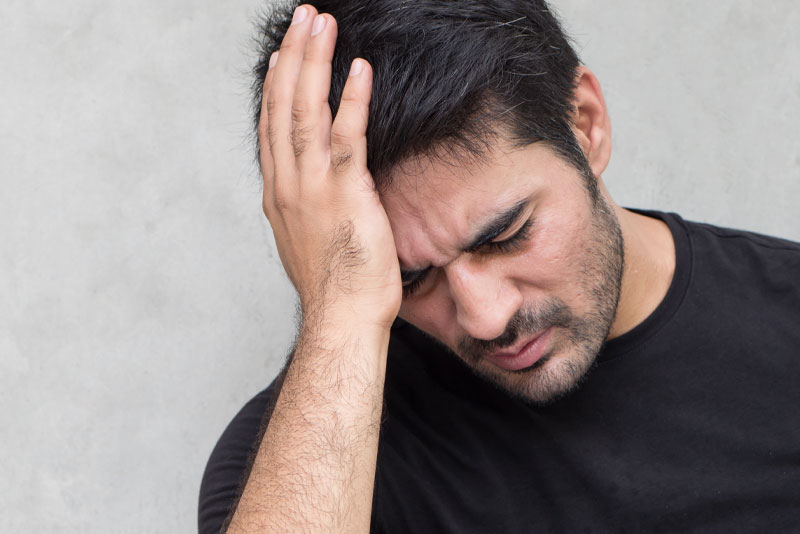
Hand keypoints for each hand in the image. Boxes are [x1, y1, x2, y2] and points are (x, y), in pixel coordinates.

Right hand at [259, 5, 401, 329]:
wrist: (342, 318)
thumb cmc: (333, 284)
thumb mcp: (304, 238)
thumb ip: (302, 204)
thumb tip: (308, 188)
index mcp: (278, 193)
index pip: (271, 127)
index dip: (275, 85)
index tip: (282, 55)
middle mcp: (288, 184)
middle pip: (283, 107)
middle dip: (292, 57)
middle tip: (301, 19)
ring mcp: (312, 187)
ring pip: (306, 112)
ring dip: (313, 63)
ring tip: (319, 24)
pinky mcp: (345, 194)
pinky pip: (345, 137)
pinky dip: (351, 100)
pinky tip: (358, 69)